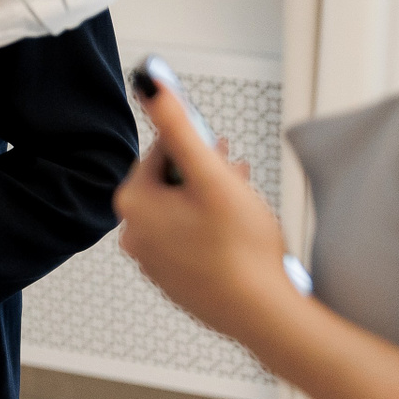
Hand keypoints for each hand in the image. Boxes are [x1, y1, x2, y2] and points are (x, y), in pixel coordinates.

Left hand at [114, 78, 295, 347]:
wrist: (265, 315)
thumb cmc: (242, 249)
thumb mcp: (212, 175)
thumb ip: (179, 125)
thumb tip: (150, 83)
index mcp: (133, 204)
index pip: (160, 151)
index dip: (196, 145)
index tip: (221, 148)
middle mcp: (134, 234)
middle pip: (169, 181)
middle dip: (203, 171)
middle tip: (235, 171)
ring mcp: (152, 262)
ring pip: (180, 210)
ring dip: (209, 197)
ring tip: (243, 200)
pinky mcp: (174, 281)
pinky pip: (187, 239)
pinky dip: (209, 228)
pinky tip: (237, 232)